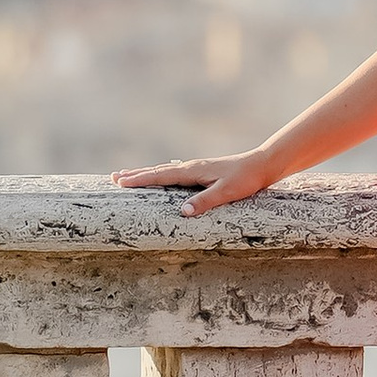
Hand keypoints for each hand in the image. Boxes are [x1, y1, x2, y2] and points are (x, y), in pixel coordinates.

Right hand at [113, 155, 278, 214]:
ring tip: (128, 175)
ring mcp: (196, 168)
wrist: (263, 165)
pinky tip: (159, 177)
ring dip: (145, 173)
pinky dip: (160, 175)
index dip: (140, 179)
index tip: (121, 181)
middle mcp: (191, 167)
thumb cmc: (246, 179)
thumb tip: (182, 212)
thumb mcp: (226, 192)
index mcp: (192, 171)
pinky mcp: (202, 171)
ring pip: (164, 170)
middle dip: (136, 175)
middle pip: (157, 171)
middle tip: (114, 178)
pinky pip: (174, 173)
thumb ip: (205, 202)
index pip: (160, 176)